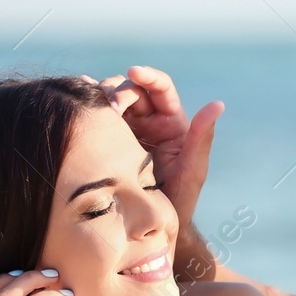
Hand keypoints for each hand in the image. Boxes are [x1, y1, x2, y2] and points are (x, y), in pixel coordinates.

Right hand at [98, 66, 222, 227]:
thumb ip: (203, 137)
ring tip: (92, 108)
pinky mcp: (108, 140)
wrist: (152, 223)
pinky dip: (87, 104)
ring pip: (111, 99)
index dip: (148, 76)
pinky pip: (96, 117)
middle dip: (120, 91)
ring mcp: (127, 129)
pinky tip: (77, 102)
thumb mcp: (193, 170)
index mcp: (172, 122)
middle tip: (110, 108)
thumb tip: (218, 104)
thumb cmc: (180, 199)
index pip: (160, 89)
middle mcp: (149, 121)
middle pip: (132, 91)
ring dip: (101, 97)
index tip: (134, 72)